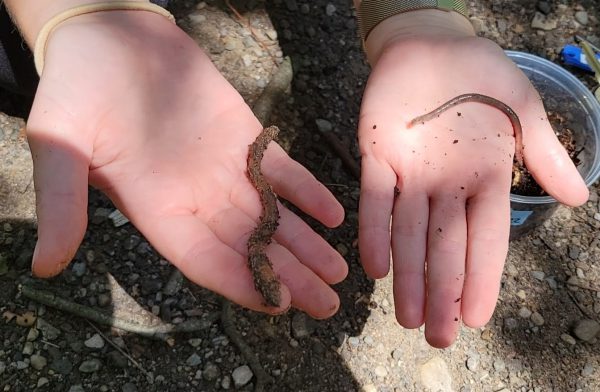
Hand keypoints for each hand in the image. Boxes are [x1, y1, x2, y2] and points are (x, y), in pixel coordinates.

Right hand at [26, 11, 346, 317]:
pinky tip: (334, 214)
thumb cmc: (76, 88)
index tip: (279, 306)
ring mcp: (224, 169)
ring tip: (339, 271)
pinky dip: (307, 192)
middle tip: (327, 304)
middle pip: (248, 248)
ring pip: (272, 217)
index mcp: (155, 209)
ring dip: (306, 244)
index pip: (204, 260)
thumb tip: (46, 266)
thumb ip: (62, 201)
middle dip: (288, 276)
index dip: (241, 283)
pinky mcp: (244, 137)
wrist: (109, 34)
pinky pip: (282, 171)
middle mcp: (195, 197)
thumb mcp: (59, 144)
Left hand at [357, 10, 587, 346]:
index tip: (477, 318)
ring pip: (408, 234)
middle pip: (445, 248)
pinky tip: (376, 267)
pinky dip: (375, 231)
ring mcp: (410, 174)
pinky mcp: (376, 156)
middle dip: (442, 293)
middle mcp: (446, 186)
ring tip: (407, 317)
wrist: (431, 45)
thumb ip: (545, 153)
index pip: (485, 240)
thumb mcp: (523, 110)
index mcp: (484, 179)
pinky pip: (375, 199)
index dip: (482, 279)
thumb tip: (582, 198)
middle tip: (437, 338)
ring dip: (408, 276)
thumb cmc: (481, 76)